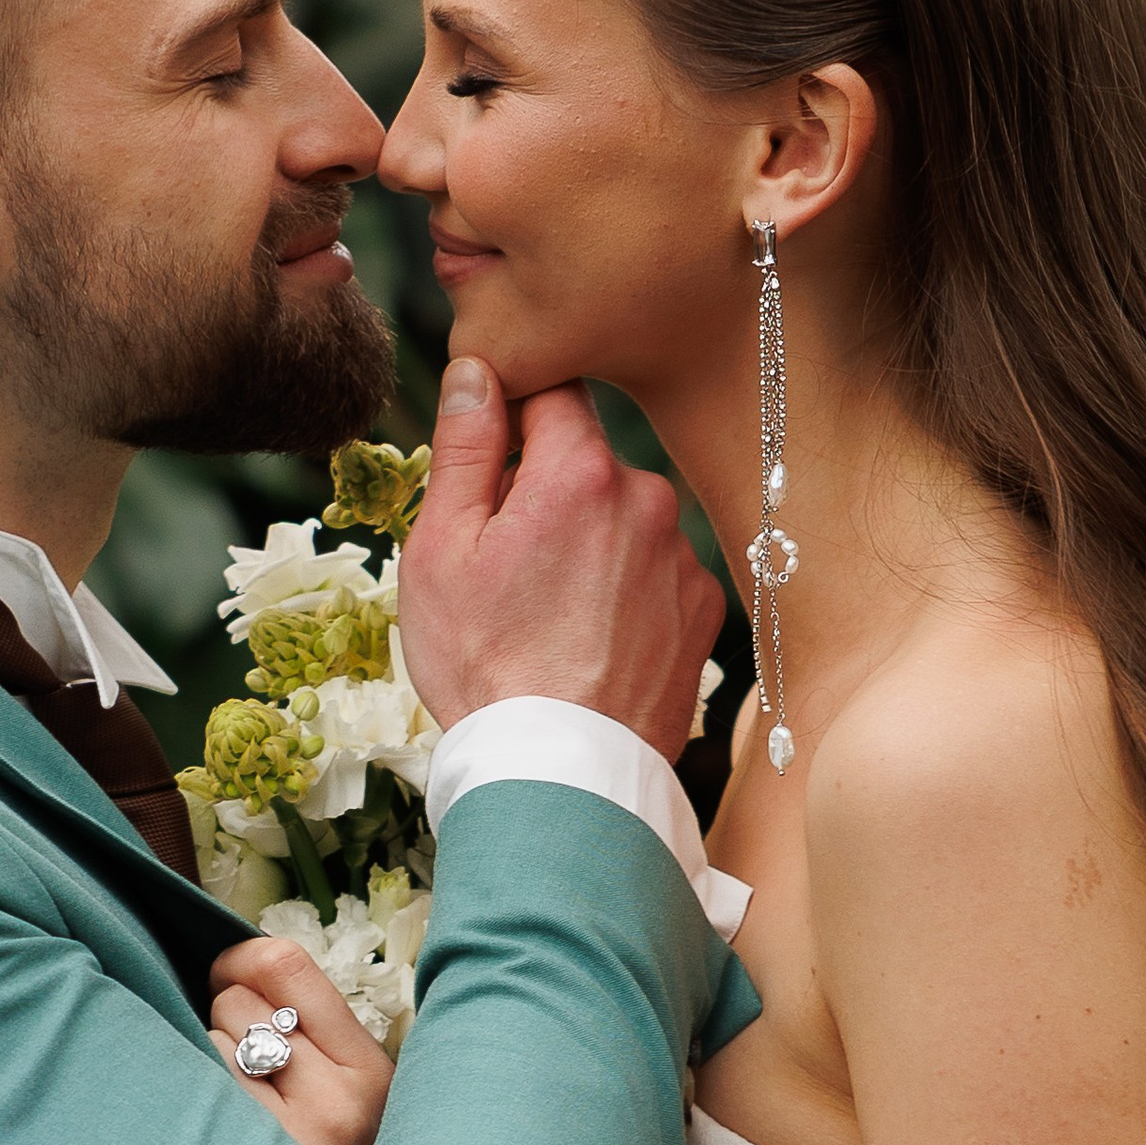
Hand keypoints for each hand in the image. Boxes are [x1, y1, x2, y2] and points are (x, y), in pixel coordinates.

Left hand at [210, 937, 393, 1144]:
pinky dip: (194, 1094)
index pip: (289, 966)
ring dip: (208, 1063)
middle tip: (245, 1070)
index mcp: (369, 1068)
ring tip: (236, 1105)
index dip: (241, 960)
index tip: (227, 975)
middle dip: (226, 1024)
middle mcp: (341, 1097)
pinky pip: (199, 1083)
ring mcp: (295, 1133)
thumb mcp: (349, 1094)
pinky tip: (215, 1125)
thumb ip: (312, 1030)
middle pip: (239, 1001)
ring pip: (210, 1041)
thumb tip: (237, 965)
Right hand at [398, 358, 725, 761]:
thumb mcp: (441, 548)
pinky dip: (624, 591)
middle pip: (585, 463)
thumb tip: (476, 368)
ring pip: (621, 519)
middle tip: (504, 567)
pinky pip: (654, 571)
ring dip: (588, 544)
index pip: (552, 391)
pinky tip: (589, 641)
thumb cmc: (482, 665)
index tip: (489, 458)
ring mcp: (683, 558)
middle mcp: (648, 500)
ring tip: (547, 616)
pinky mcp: (704, 610)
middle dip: (546, 493)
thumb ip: (464, 445)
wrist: (559, 776)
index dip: (512, 415)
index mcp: (579, 472)